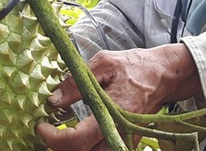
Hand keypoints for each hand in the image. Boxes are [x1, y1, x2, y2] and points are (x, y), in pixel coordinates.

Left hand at [36, 44, 201, 150]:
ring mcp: (126, 138)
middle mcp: (120, 130)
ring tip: (61, 135)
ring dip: (76, 149)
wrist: (164, 74)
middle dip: (61, 147)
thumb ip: (76, 82)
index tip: (41, 126)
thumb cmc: (134, 66)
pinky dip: (89, 147)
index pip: (79, 139)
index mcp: (114, 110)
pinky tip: (78, 136)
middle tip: (48, 132)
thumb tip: (53, 99)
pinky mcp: (128, 140)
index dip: (55, 138)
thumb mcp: (103, 63)